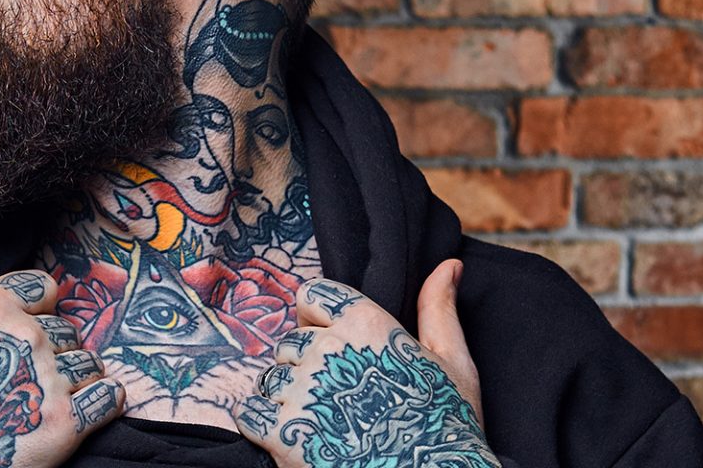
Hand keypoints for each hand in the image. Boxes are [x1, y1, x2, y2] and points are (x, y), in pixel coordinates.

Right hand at [0, 251, 124, 467]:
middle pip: (66, 328)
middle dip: (54, 349)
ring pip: (89, 362)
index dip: (37, 308)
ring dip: (76, 378)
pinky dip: (101, 404)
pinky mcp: (66, 423)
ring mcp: (49, 379)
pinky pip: (109, 397)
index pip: (42, 287)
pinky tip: (78, 415)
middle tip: (26, 377)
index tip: (23, 330)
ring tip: (44, 400)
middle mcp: (26, 337)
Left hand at [232, 260, 498, 466]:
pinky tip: (292, 438)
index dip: (316, 319)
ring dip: (285, 398)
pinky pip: (249, 413)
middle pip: (290, 341)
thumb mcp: (453, 362)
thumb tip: (448, 265)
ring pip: (270, 377)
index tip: (333, 345)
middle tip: (338, 399)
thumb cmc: (447, 427)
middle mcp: (329, 348)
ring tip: (322, 423)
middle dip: (305, 365)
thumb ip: (438, 309)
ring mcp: (303, 390)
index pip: (311, 295)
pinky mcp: (284, 432)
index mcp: (366, 323)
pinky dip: (262, 425)